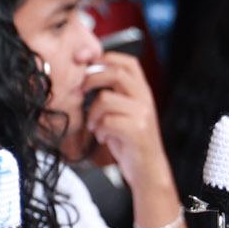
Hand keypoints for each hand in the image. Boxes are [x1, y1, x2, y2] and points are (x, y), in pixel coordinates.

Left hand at [76, 51, 166, 179]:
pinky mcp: (136, 130)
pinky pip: (106, 121)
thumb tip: (85, 78)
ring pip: (105, 99)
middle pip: (115, 73)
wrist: (148, 170)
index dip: (105, 57)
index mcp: (142, 91)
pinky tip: (103, 137)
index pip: (127, 62)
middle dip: (91, 79)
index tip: (85, 63)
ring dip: (92, 114)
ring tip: (94, 126)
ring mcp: (142, 113)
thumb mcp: (125, 113)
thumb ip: (113, 94)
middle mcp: (145, 98)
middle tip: (80, 91)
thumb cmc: (131, 141)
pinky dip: (99, 130)